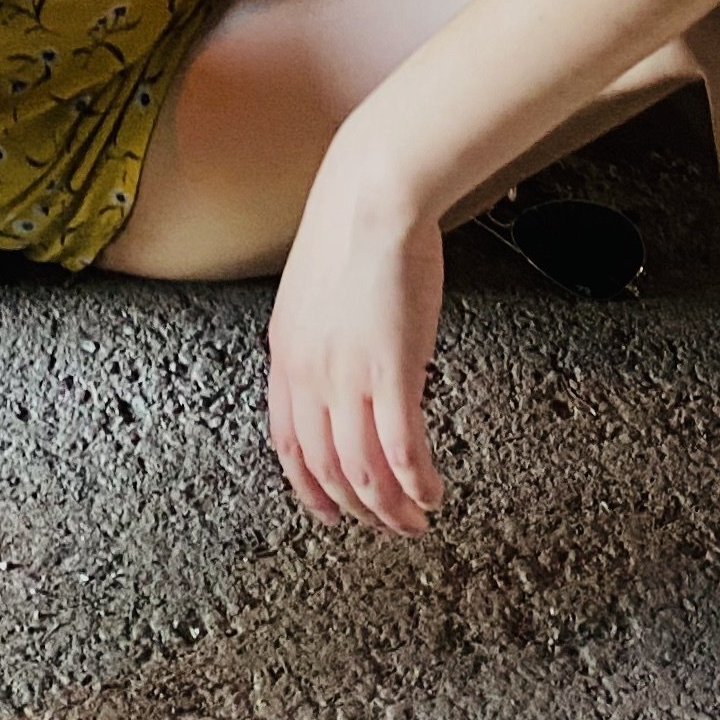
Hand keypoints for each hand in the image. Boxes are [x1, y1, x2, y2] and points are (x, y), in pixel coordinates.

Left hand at [265, 152, 446, 533]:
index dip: (310, 487)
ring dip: (392, 507)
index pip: (288, 444)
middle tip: (387, 526)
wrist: (373, 193)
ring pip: (364, 471)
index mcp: (286, 355)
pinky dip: (417, 482)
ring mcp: (347, 376)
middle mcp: (310, 375)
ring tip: (416, 522)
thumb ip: (322, 336)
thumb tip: (346, 364)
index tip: (331, 509)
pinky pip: (401, 449)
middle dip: (359, 509)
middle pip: (327, 469)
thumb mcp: (317, 291)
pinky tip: (433, 492)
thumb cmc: (354, 225)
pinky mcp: (392, 371)